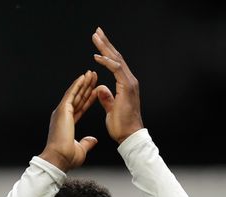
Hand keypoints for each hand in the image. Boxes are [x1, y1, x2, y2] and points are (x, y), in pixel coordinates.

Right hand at [39, 70, 98, 171]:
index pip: (80, 107)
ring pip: (75, 93)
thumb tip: (93, 140)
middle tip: (93, 76)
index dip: (88, 99)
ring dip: (83, 83)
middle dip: (86, 87)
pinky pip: (71, 94)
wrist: (58, 159)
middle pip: (78, 97)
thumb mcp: (81, 149)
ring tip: (90, 73)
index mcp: (67, 122)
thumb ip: (87, 142)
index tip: (95, 91)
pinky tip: (83, 77)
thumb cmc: (66, 157)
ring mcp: (62, 111)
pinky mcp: (62, 110)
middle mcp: (63, 115)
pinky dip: (77, 85)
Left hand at [91, 27, 143, 143]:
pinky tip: (97, 56)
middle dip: (106, 43)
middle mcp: (129, 81)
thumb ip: (107, 98)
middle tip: (97, 31)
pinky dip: (107, 62)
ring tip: (96, 37)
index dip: (106, 52)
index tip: (97, 42)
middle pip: (117, 57)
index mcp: (125, 85)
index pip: (115, 63)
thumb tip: (100, 89)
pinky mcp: (127, 88)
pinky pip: (117, 70)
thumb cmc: (122, 127)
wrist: (129, 137)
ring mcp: (129, 84)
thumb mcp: (111, 109)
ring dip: (106, 48)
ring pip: (117, 60)